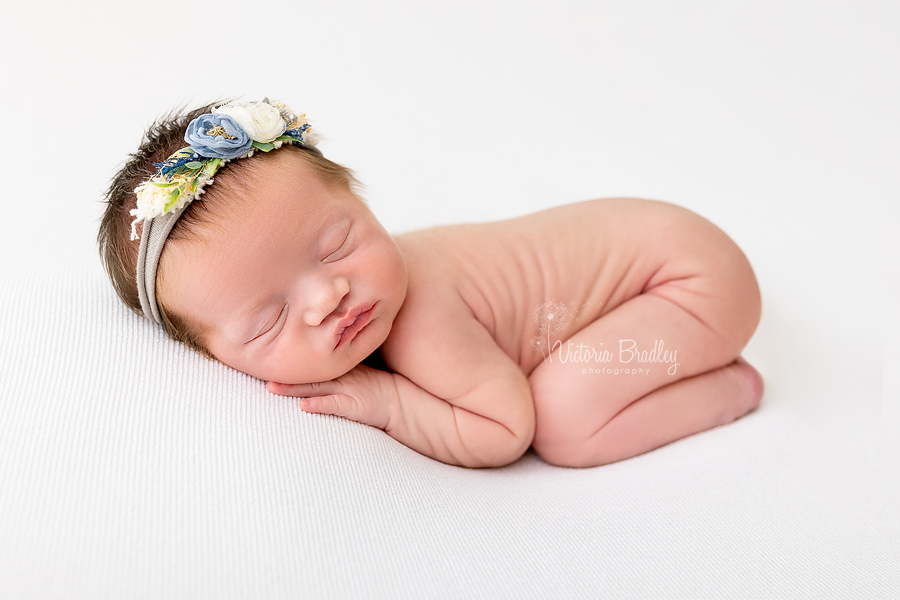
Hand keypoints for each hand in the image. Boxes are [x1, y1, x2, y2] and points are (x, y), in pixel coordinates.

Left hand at [266, 364, 396, 429]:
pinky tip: (304, 406)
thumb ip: (336, 365)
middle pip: (307, 373)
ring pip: (315, 387)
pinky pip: (333, 405)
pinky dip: (319, 405)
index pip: (312, 361)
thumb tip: (313, 355)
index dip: (291, 358)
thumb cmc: (375, 388)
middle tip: (260, 369)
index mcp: (339, 367)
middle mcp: (339, 376)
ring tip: (272, 388)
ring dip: (293, 388)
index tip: (268, 356)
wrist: (400, 402)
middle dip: (284, 373)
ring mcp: (346, 390)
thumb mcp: (355, 372)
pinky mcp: (353, 406)